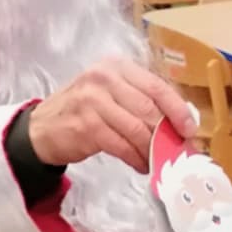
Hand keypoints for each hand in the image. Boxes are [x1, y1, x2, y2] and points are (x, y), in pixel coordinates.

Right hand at [30, 58, 194, 174]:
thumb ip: (140, 99)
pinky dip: (136, 158)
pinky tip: (141, 165)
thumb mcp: (110, 93)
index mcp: (116, 67)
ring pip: (137, 129)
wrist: (42, 128)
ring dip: (152, 150)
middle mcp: (104, 78)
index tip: (189, 128)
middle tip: (177, 150)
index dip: (177, 109)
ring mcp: (93, 101)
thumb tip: (180, 121)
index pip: (156, 86)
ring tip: (158, 161)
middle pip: (148, 108)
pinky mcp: (86, 125)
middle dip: (166, 133)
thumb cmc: (83, 110)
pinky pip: (122, 146)